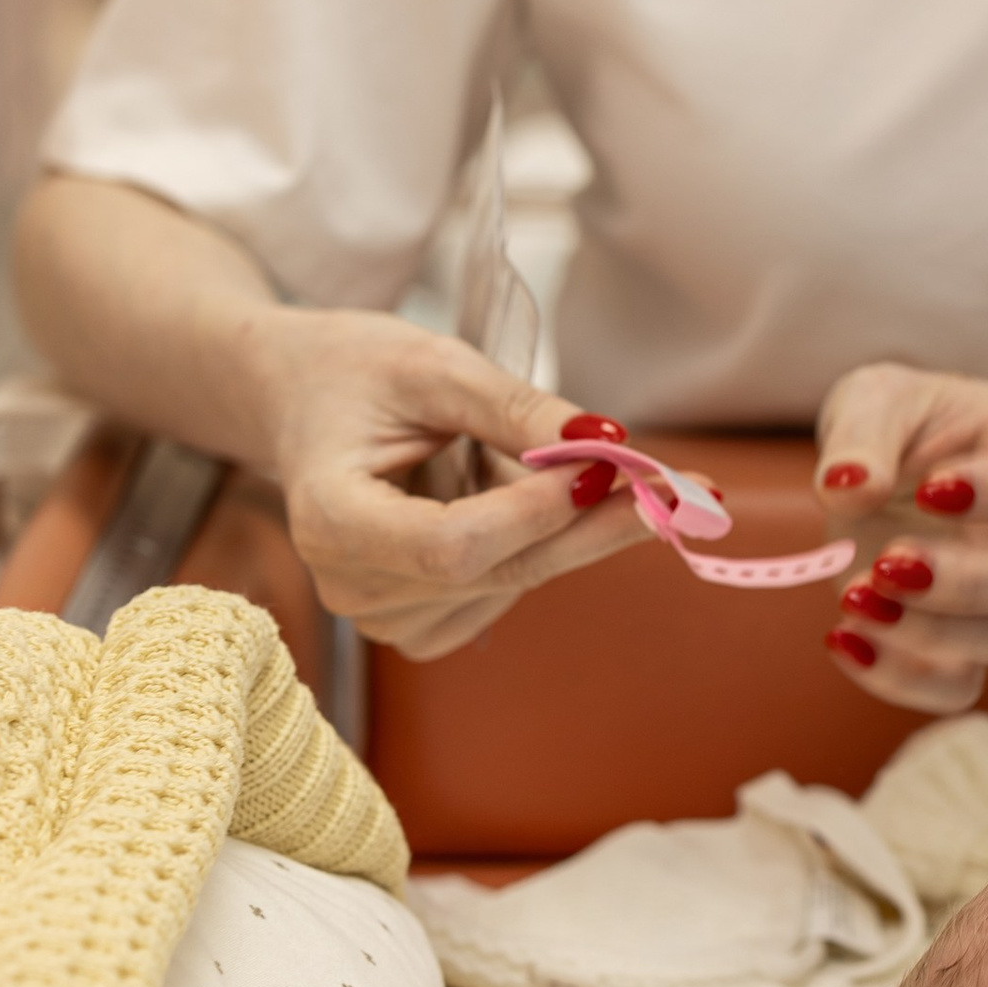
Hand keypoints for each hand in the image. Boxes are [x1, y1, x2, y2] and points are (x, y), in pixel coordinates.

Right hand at [247, 308, 645, 660]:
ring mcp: (380, 614)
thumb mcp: (433, 365)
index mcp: (329, 518)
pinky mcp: (414, 621)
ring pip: (512, 585)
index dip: (539, 511)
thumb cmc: (353, 370)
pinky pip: (503, 596)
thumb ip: (515, 408)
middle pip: (497, 573)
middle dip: (596, 525)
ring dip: (571, 530)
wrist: (300, 400)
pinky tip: (531, 502)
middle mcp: (350, 584)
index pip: (454, 544)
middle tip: (687, 488)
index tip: (613, 464)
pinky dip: (539, 548)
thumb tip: (606, 444)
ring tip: (568, 463)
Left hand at [812, 363, 987, 712]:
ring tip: (854, 596)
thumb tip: (848, 489)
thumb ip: (863, 434)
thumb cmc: (904, 423)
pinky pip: (957, 688)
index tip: (931, 489)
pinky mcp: (960, 645)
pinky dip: (900, 678)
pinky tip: (841, 637)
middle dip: (968, 582)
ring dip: (934, 634)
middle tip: (887, 562)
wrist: (903, 466)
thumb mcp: (877, 399)